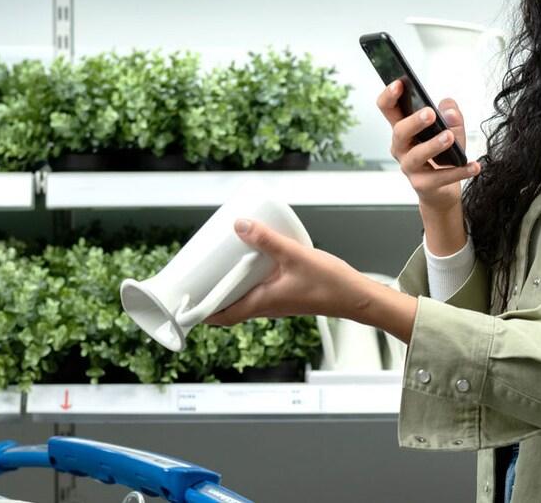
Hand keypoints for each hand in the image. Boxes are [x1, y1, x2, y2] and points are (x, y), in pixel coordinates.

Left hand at [204, 218, 419, 341]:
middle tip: (197, 273)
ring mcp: (276, 301)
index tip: (183, 301)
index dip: (199, 311)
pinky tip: (254, 257)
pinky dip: (248, 277)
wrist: (357, 297)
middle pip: (228, 305)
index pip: (221, 315)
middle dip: (210, 292)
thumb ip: (267, 239)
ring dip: (229, 283)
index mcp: (262, 303)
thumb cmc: (330, 284)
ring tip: (221, 262)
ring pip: (243, 296)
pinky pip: (258, 288)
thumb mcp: (295, 255)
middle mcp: (266, 306)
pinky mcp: (286, 293)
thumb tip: (238, 225)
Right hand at [375, 79, 480, 213]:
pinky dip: (459, 171)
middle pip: (399, 131)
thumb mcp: (451, 130)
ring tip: (449, 137)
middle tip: (430, 113)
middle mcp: (401, 147)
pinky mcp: (422, 185)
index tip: (399, 83)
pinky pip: (440, 177)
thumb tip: (450, 111)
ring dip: (433, 145)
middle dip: (413, 121)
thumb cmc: (442, 155)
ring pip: (417, 155)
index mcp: (403, 129)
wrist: (442, 191)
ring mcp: (410, 167)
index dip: (389, 95)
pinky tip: (474, 166)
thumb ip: (451, 116)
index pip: (388, 109)